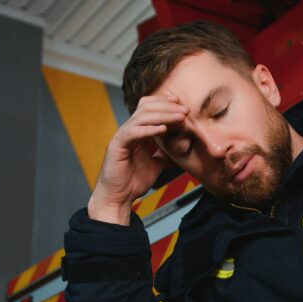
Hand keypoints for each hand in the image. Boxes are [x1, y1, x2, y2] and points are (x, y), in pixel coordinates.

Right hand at [88, 94, 187, 224]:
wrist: (119, 197)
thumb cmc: (133, 181)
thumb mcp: (156, 164)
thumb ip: (164, 153)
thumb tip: (180, 149)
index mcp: (136, 132)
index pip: (148, 108)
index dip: (164, 103)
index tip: (182, 104)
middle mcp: (128, 131)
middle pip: (146, 108)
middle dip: (168, 107)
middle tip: (186, 110)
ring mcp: (121, 137)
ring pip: (141, 118)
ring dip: (163, 116)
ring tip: (180, 117)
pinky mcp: (117, 146)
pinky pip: (133, 133)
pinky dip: (149, 130)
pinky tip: (163, 129)